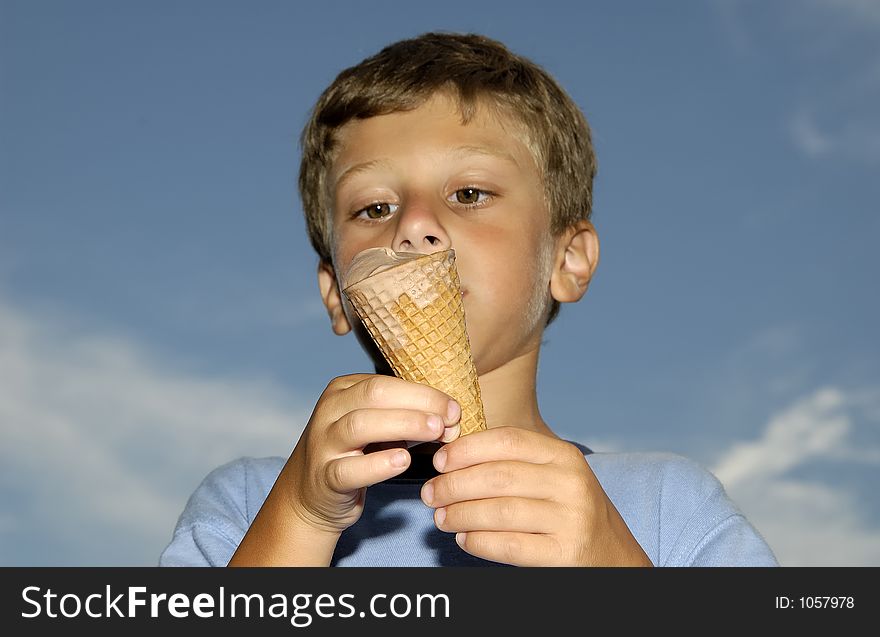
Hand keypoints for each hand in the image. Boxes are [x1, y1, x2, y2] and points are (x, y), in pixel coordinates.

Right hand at [281, 374, 460, 534]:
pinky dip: (378, 464)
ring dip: (403, 425)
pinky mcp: (325, 478)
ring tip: (435, 432)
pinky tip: (403, 460)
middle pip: (374, 395)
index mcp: (343, 390)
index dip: (424, 393)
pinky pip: (350, 469)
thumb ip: (408, 417)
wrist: (311, 496)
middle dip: (418, 403)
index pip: (386, 382)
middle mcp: (329, 411)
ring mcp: (323, 444)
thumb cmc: (355, 454)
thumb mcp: (377, 426)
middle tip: (451, 418)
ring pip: (360, 425)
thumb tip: (452, 417)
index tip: (454, 408)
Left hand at [420, 426, 652, 565]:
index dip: (467, 449)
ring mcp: (572, 518)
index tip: (439, 460)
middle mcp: (571, 482)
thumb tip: (451, 458)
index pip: (507, 441)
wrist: (613, 556)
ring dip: (460, 514)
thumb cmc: (568, 511)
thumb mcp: (552, 476)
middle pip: (498, 476)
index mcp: (564, 455)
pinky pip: (510, 545)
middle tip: (431, 493)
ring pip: (499, 512)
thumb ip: (513, 463)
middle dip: (454, 485)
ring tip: (441, 518)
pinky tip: (465, 539)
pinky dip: (479, 542)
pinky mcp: (566, 552)